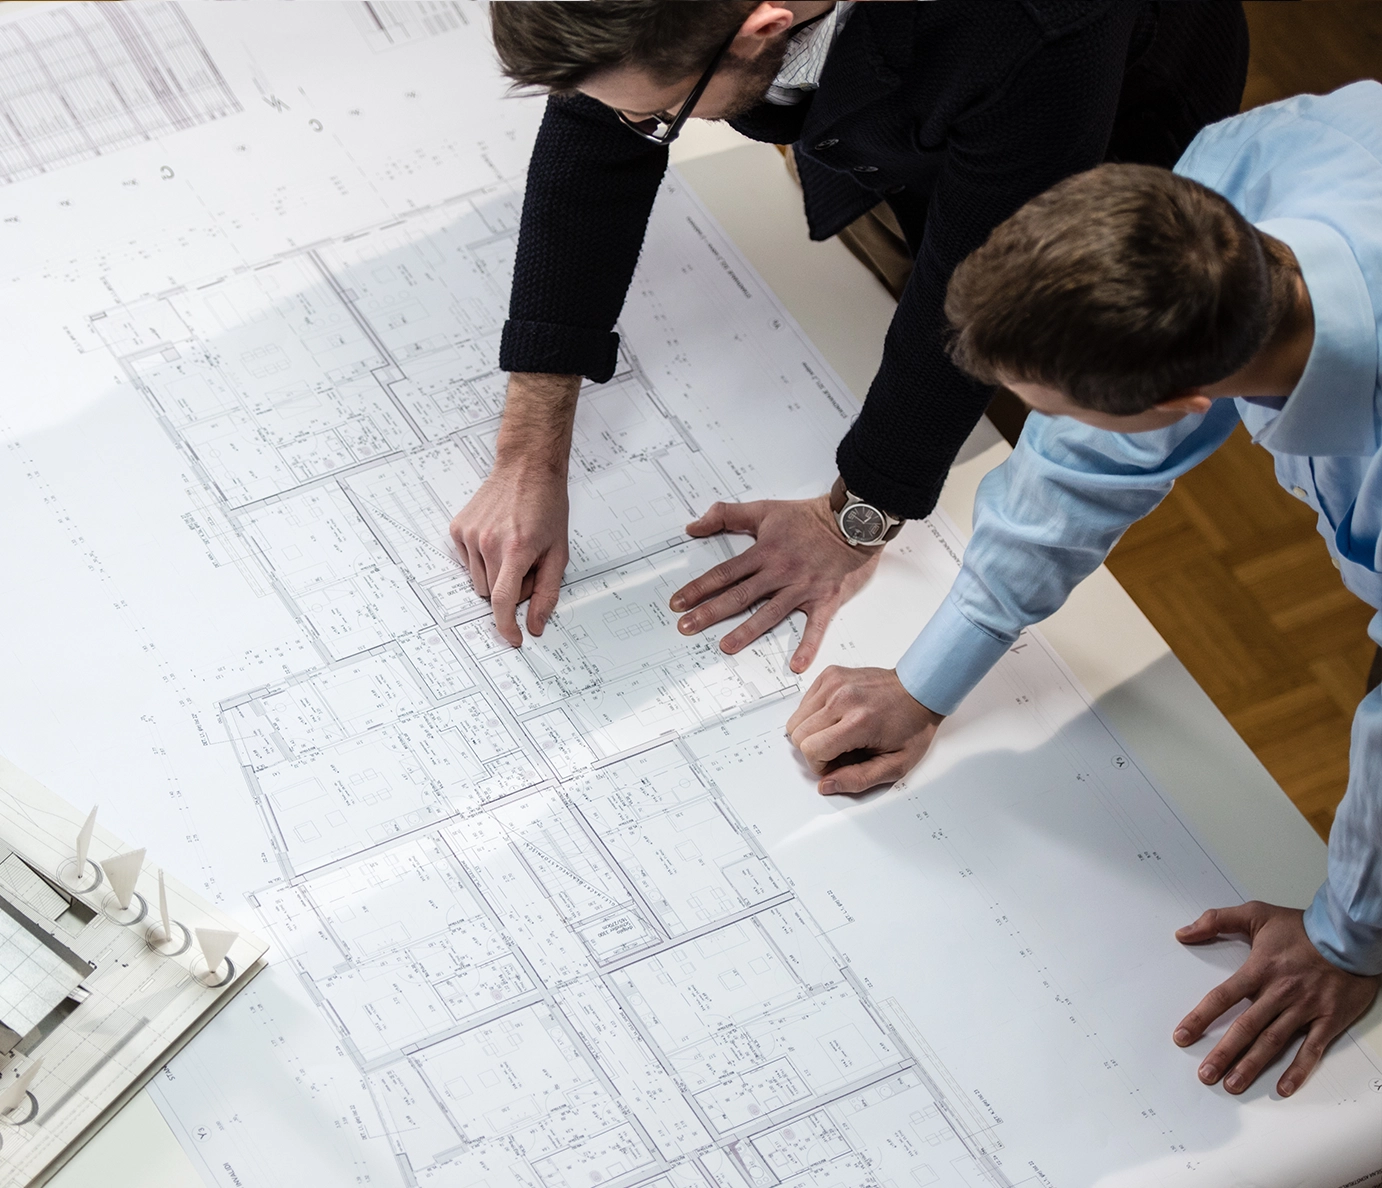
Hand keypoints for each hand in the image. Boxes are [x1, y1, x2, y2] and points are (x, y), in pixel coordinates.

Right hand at [449, 462, 568, 645]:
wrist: (526, 469)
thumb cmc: (546, 506)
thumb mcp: (558, 552)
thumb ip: (547, 593)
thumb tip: (535, 625)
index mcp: (515, 549)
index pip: (502, 601)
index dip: (506, 626)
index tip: (512, 638)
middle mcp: (488, 542)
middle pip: (492, 594)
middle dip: (509, 589)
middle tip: (527, 564)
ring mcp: (469, 535)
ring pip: (478, 581)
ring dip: (495, 575)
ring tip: (512, 549)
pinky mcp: (458, 529)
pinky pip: (467, 563)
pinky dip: (482, 560)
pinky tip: (497, 538)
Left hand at [669, 495, 882, 672]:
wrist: (853, 519)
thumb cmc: (811, 517)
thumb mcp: (764, 509)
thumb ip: (727, 514)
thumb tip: (694, 526)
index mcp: (764, 552)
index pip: (723, 573)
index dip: (698, 588)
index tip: (678, 603)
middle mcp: (780, 572)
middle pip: (739, 595)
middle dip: (710, 612)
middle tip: (687, 627)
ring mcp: (802, 588)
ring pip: (769, 613)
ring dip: (746, 631)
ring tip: (725, 646)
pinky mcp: (826, 599)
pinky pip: (816, 627)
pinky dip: (808, 647)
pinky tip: (796, 665)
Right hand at [786, 666, 943, 794]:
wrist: (919, 690)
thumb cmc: (911, 726)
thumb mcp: (895, 764)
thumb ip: (859, 779)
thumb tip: (827, 784)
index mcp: (859, 722)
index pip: (812, 749)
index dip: (820, 765)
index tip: (836, 763)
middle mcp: (843, 698)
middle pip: (798, 734)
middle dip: (813, 750)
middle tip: (838, 749)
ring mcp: (834, 683)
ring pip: (796, 719)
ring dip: (811, 732)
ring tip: (837, 732)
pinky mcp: (830, 674)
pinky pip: (803, 703)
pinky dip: (813, 714)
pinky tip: (836, 717)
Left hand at [1173, 902, 1379, 1095]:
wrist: (1350, 933)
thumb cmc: (1303, 927)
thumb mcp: (1256, 913)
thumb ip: (1217, 920)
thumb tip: (1183, 933)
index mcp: (1260, 970)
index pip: (1223, 997)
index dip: (1201, 1017)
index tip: (1182, 1036)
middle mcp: (1280, 992)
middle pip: (1246, 1027)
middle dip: (1223, 1053)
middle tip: (1205, 1074)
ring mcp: (1305, 1008)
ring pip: (1273, 1042)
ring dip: (1252, 1065)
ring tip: (1233, 1084)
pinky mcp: (1329, 1020)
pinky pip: (1312, 1049)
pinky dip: (1298, 1070)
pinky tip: (1283, 1087)